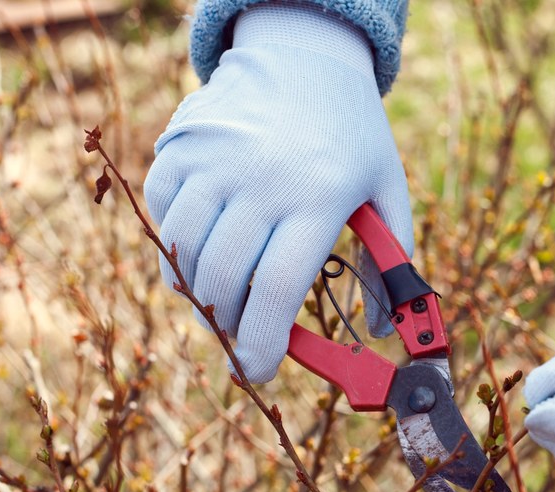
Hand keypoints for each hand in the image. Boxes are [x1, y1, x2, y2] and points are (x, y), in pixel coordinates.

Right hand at [143, 3, 412, 382]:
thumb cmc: (351, 134)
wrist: (304, 55)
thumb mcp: (387, 189)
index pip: (275, 290)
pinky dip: (175, 246)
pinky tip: (203, 247)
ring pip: (185, 254)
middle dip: (228, 325)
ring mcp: (214, 160)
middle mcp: (261, 178)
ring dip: (198, 293)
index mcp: (319, 196)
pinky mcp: (181, 146)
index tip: (256, 372)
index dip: (260, 344)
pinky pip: (163, 216)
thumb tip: (378, 327)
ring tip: (222, 298)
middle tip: (242, 334)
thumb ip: (391, 259)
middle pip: (223, 280)